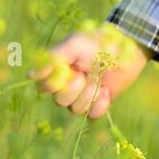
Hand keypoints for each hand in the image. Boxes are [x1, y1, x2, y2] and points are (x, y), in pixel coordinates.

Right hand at [28, 25, 151, 119]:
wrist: (128, 49)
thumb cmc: (99, 42)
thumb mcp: (75, 44)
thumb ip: (54, 58)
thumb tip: (30, 75)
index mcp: (57, 71)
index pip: (44, 87)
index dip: (55, 84)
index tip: (68, 70)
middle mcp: (67, 85)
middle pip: (59, 101)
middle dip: (75, 89)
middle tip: (86, 74)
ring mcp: (82, 96)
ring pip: (75, 109)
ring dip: (90, 94)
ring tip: (99, 79)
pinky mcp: (97, 104)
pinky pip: (92, 115)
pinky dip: (101, 104)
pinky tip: (107, 91)